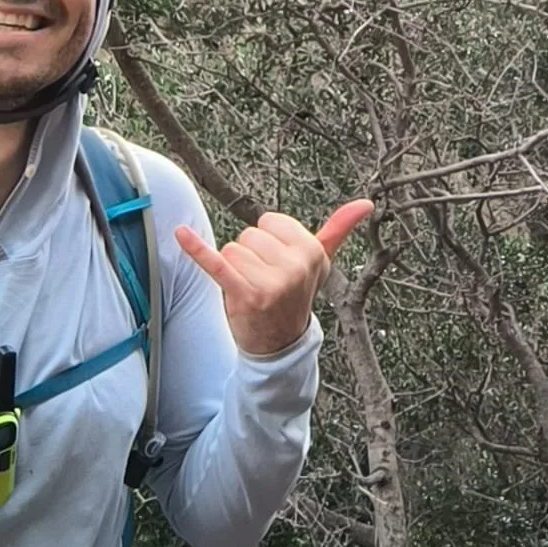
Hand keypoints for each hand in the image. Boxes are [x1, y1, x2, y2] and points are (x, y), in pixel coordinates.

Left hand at [175, 199, 372, 356]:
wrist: (279, 344)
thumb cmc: (295, 295)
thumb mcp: (318, 263)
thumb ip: (338, 230)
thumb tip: (367, 202)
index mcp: (313, 252)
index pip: (269, 221)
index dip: (268, 242)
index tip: (279, 266)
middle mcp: (296, 266)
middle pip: (249, 234)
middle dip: (250, 256)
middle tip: (264, 282)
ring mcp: (272, 282)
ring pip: (231, 249)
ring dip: (234, 269)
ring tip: (251, 290)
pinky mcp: (246, 295)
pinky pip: (216, 263)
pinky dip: (196, 249)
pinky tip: (181, 234)